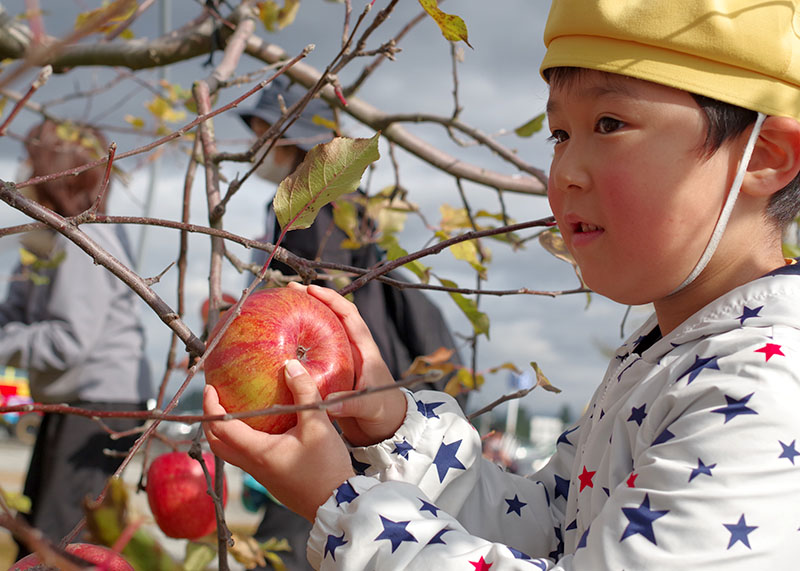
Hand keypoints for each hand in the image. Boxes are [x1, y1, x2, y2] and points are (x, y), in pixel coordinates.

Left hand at [203, 358, 354, 521]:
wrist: (338, 505)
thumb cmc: (327, 467)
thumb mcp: (318, 424)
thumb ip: (304, 392)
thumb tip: (291, 365)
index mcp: (258, 452)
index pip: (221, 428)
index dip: (211, 406)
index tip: (211, 388)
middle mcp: (254, 465)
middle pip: (217, 444)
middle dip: (211, 420)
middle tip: (216, 398)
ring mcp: (261, 475)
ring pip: (230, 453)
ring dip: (224, 431)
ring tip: (234, 409)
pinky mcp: (271, 480)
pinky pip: (246, 457)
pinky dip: (241, 440)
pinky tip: (259, 427)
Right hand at [293, 283, 406, 446]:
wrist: (387, 426)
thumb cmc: (384, 412)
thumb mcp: (370, 406)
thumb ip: (351, 404)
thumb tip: (327, 404)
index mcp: (365, 350)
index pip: (349, 315)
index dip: (332, 299)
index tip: (311, 290)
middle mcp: (353, 349)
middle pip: (332, 315)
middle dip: (313, 299)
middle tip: (289, 289)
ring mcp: (342, 358)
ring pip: (321, 329)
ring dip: (304, 316)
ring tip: (281, 306)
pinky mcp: (332, 370)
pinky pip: (314, 350)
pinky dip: (299, 341)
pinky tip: (280, 341)